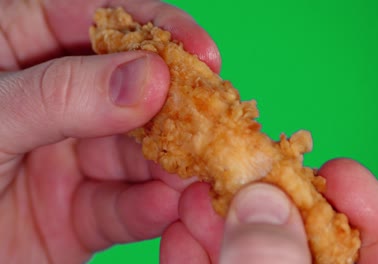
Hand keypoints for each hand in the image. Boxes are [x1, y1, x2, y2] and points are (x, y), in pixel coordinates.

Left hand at [0, 0, 219, 262]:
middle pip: (138, 93)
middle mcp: (59, 102)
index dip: (158, 29)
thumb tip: (148, 77)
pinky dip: (151, 208)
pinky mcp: (83, 213)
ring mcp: (74, 158)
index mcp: (22, 51)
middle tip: (217, 122)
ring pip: (143, 154)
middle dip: (180, 109)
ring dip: (175, 165)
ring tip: (200, 175)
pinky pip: (128, 207)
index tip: (202, 53)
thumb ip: (62, 94)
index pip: (102, 20)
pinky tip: (166, 208)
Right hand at [167, 159, 377, 262]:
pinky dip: (195, 258)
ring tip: (196, 191)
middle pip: (306, 241)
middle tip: (242, 167)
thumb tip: (261, 203)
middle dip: (269, 201)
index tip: (332, 170)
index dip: (365, 203)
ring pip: (252, 256)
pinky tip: (180, 234)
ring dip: (221, 223)